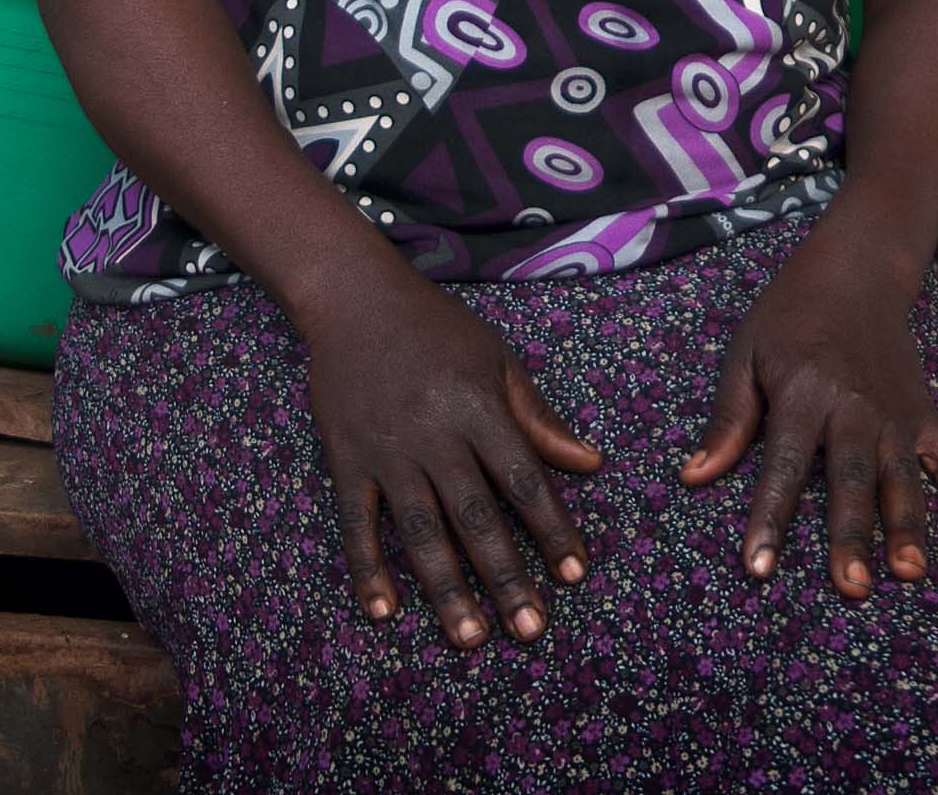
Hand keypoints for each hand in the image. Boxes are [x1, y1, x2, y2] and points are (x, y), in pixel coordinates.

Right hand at [292, 256, 602, 646]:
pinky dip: (367, 568)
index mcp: (478, 407)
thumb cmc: (437, 329)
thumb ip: (539, 418)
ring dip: (447, 589)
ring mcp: (386, 450)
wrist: (353, 298)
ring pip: (420, 531)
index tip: (575, 573)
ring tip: (471, 638)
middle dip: (507, 577)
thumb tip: (591, 463)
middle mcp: (434, 434)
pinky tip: (384, 611)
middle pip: (476, 517)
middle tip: (531, 630)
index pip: (523, 479)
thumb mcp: (498, 360)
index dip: (551, 528)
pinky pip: (356, 523)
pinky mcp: (345, 459)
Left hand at [677, 217, 937, 596]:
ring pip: (903, 477)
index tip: (758, 567)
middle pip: (853, 479)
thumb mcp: (746, 353)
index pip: (785, 466)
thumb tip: (694, 478)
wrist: (858, 269)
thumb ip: (728, 418)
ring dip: (908, 526)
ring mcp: (897, 413)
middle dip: (852, 536)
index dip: (770, 517)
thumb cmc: (790, 315)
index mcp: (804, 393)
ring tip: (909, 574)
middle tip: (852, 588)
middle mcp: (854, 408)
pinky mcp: (926, 414)